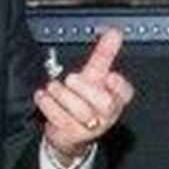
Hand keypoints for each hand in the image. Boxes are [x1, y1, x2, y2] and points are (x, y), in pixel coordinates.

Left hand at [37, 27, 136, 165]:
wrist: (68, 131)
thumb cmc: (84, 101)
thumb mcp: (94, 76)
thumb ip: (104, 55)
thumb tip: (114, 33)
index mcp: (116, 99)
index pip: (125, 93)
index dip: (118, 85)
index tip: (108, 75)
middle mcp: (107, 115)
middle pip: (105, 104)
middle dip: (86, 89)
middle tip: (71, 79)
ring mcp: (91, 127)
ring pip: (81, 111)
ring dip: (63, 95)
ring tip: (53, 87)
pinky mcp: (74, 135)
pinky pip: (62, 119)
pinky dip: (49, 104)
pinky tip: (43, 96)